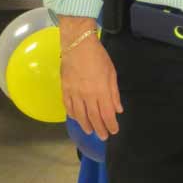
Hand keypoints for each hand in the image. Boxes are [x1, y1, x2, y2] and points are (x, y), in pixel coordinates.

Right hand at [59, 16, 122, 139]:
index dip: (110, 125)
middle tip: (103, 136)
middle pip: (93, 118)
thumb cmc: (99, 58)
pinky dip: (73, 115)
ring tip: (90, 131)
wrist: (78, 46)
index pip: (107, 114)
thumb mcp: (111, 74)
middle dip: (99, 129)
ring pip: (79, 116)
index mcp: (101, 91)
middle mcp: (87, 96)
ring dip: (86, 125)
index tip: (114, 131)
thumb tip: (118, 110)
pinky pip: (68, 107)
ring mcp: (74, 94)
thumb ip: (114, 93)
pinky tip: (77, 119)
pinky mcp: (64, 90)